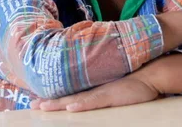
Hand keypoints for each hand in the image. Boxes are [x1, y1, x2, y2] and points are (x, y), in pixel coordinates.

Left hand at [32, 70, 159, 111]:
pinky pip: (94, 101)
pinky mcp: (111, 96)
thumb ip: (100, 90)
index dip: (54, 99)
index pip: (69, 94)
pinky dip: (82, 105)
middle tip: (32, 106)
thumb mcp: (113, 88)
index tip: (37, 102)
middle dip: (49, 102)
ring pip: (75, 100)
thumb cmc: (133, 82)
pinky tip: (71, 108)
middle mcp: (93, 89)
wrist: (149, 74)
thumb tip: (87, 95)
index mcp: (93, 88)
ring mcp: (101, 92)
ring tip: (43, 108)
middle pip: (67, 97)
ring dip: (59, 104)